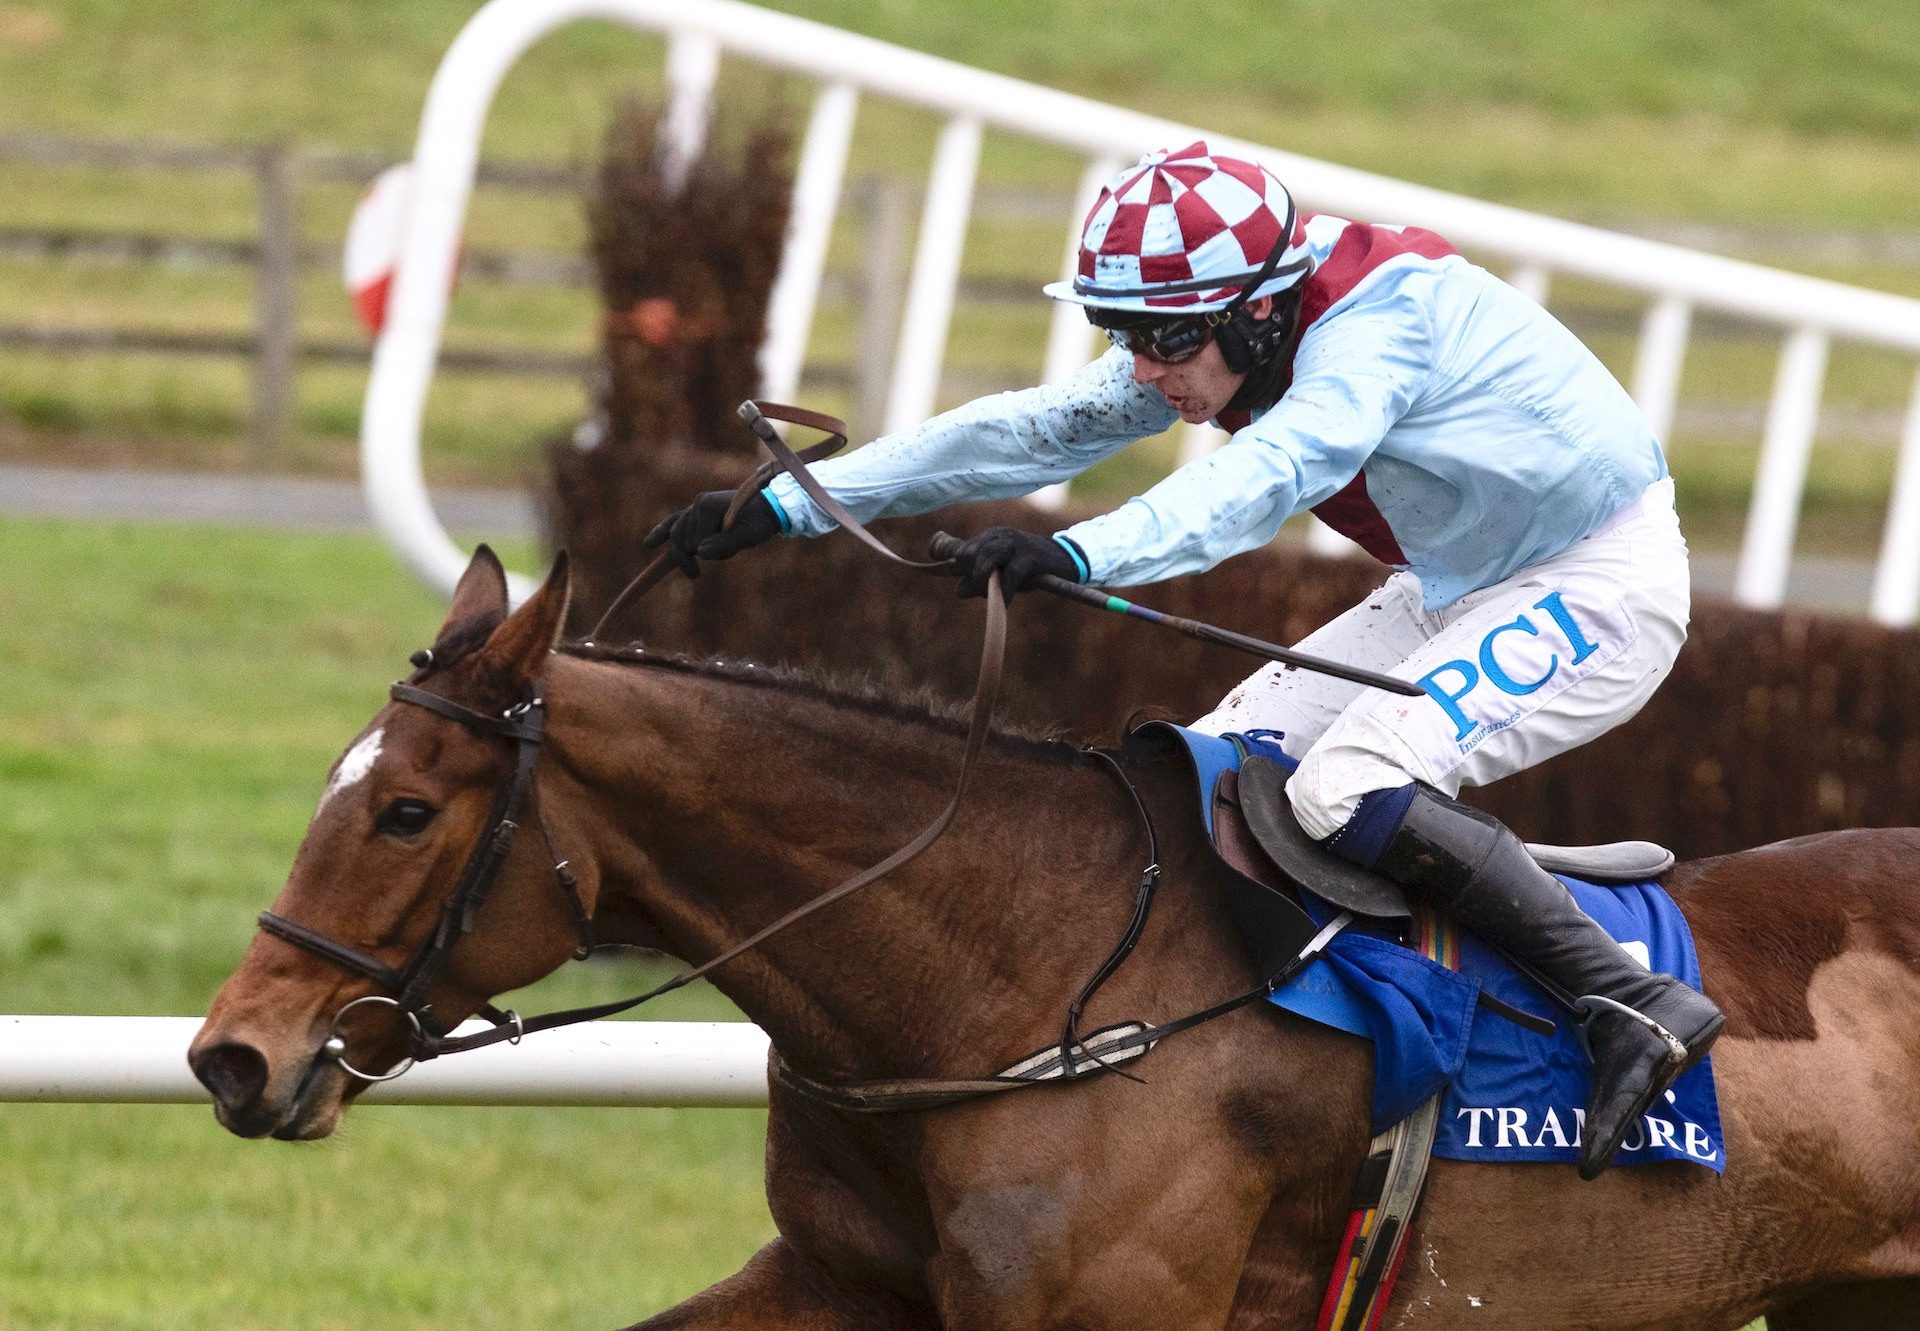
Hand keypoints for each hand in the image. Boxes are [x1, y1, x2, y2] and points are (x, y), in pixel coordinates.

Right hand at [642, 490, 782, 577]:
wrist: (768, 507)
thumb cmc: (759, 522)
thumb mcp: (746, 536)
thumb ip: (723, 544)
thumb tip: (699, 552)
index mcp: (706, 506)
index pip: (694, 542)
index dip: (708, 554)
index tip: (719, 561)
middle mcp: (697, 504)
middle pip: (682, 540)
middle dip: (701, 553)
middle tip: (721, 557)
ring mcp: (695, 508)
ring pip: (681, 538)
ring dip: (697, 549)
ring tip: (720, 548)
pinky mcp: (696, 513)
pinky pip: (674, 523)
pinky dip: (662, 533)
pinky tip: (648, 544)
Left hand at [949, 527, 1084, 600]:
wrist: (1065, 561)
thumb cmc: (1029, 569)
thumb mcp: (1002, 574)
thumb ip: (979, 581)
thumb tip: (959, 591)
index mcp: (992, 536)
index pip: (964, 550)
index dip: (963, 570)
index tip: (973, 583)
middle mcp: (1002, 535)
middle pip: (972, 554)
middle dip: (973, 577)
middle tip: (982, 591)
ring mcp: (1017, 544)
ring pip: (988, 559)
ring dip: (984, 581)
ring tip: (991, 594)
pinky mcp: (1031, 556)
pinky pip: (1011, 574)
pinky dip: (1005, 591)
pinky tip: (1005, 601)